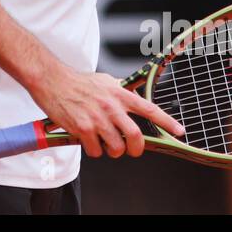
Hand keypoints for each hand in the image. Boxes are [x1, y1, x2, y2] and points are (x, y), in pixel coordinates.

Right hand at [27, 63, 184, 158]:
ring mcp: (97, 118)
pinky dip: (94, 150)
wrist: (52, 80)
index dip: (167, 122)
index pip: (149, 109)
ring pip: (116, 148)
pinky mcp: (82, 129)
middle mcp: (111, 106)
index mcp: (119, 94)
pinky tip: (87, 140)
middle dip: (136, 149)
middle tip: (132, 150)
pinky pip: (95, 151)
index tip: (179, 131)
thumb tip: (134, 96)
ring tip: (104, 142)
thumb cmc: (77, 81)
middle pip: (135, 136)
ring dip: (112, 151)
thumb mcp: (105, 81)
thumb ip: (121, 90)